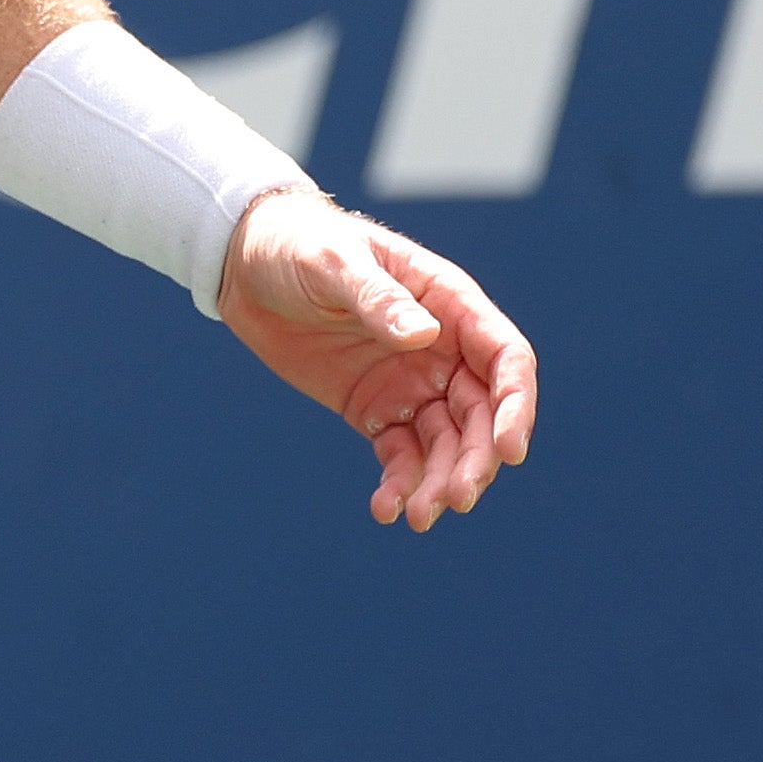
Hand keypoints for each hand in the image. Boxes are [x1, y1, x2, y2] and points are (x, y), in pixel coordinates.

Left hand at [218, 191, 537, 532]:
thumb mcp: (335, 263)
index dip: (515, 405)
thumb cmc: (300, 244)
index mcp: (449, 303)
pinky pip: (401, 455)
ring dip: (440, 482)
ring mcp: (411, 383)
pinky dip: (400, 485)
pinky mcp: (376, 410)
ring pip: (446, 444)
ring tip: (419, 517)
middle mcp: (442, 348)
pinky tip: (386, 510)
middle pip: (481, 414)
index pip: (505, 359)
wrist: (246, 264)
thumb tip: (423, 336)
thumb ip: (378, 298)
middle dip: (476, 459)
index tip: (509, 450)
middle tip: (456, 499)